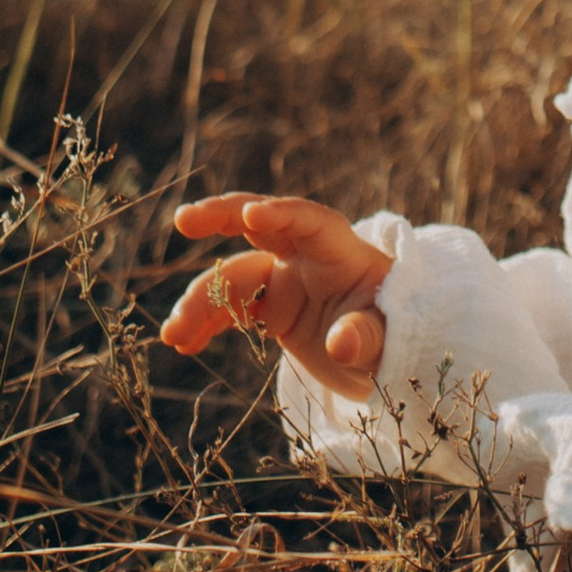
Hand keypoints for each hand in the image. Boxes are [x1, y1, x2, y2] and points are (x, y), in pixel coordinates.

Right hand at [160, 194, 394, 404]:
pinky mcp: (271, 309)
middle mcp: (307, 259)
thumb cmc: (398, 335)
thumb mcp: (388, 340)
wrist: (388, 356)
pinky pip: (231, 309)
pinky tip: (183, 343)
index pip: (310, 221)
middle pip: (259, 227)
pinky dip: (206, 323)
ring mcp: (286, 282)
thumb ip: (367, 337)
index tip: (251, 214)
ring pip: (234, 279)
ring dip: (201, 302)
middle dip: (221, 218)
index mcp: (341, 253)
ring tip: (173, 335)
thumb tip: (342, 344)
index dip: (281, 215)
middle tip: (183, 220)